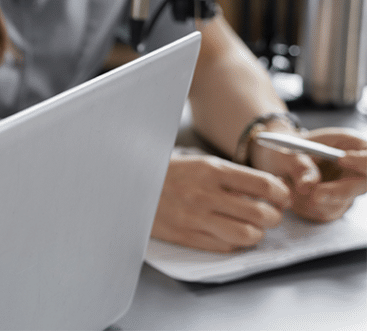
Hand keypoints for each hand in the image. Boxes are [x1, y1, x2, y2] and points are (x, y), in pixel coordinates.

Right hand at [152, 153, 291, 251]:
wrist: (129, 185)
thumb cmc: (168, 173)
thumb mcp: (200, 163)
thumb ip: (232, 177)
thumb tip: (269, 191)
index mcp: (211, 170)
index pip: (265, 186)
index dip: (282, 195)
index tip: (280, 197)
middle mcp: (206, 194)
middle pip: (262, 214)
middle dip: (274, 216)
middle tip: (269, 214)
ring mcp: (196, 218)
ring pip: (247, 235)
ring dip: (257, 233)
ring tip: (251, 226)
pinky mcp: (186, 236)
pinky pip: (225, 246)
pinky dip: (235, 243)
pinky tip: (229, 233)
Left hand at [253, 127, 366, 222]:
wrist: (277, 160)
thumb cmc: (285, 149)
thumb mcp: (287, 152)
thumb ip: (300, 166)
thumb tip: (308, 187)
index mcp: (350, 144)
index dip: (362, 161)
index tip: (341, 160)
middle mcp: (354, 167)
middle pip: (362, 185)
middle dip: (338, 191)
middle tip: (316, 195)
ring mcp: (348, 186)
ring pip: (341, 202)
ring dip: (313, 200)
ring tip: (288, 183)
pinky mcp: (337, 202)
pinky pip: (326, 211)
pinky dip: (306, 207)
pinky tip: (292, 194)